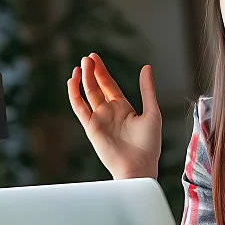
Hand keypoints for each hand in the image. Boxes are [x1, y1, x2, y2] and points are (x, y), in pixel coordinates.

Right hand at [67, 54, 161, 179]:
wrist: (139, 167)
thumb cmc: (149, 145)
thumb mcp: (152, 112)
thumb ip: (147, 90)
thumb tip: (146, 67)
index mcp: (124, 109)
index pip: (110, 85)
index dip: (102, 71)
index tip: (95, 57)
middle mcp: (109, 112)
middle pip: (97, 87)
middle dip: (92, 72)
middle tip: (87, 57)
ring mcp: (99, 119)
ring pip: (88, 95)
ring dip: (83, 80)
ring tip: (81, 65)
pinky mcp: (91, 128)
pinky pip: (80, 108)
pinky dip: (74, 95)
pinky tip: (72, 82)